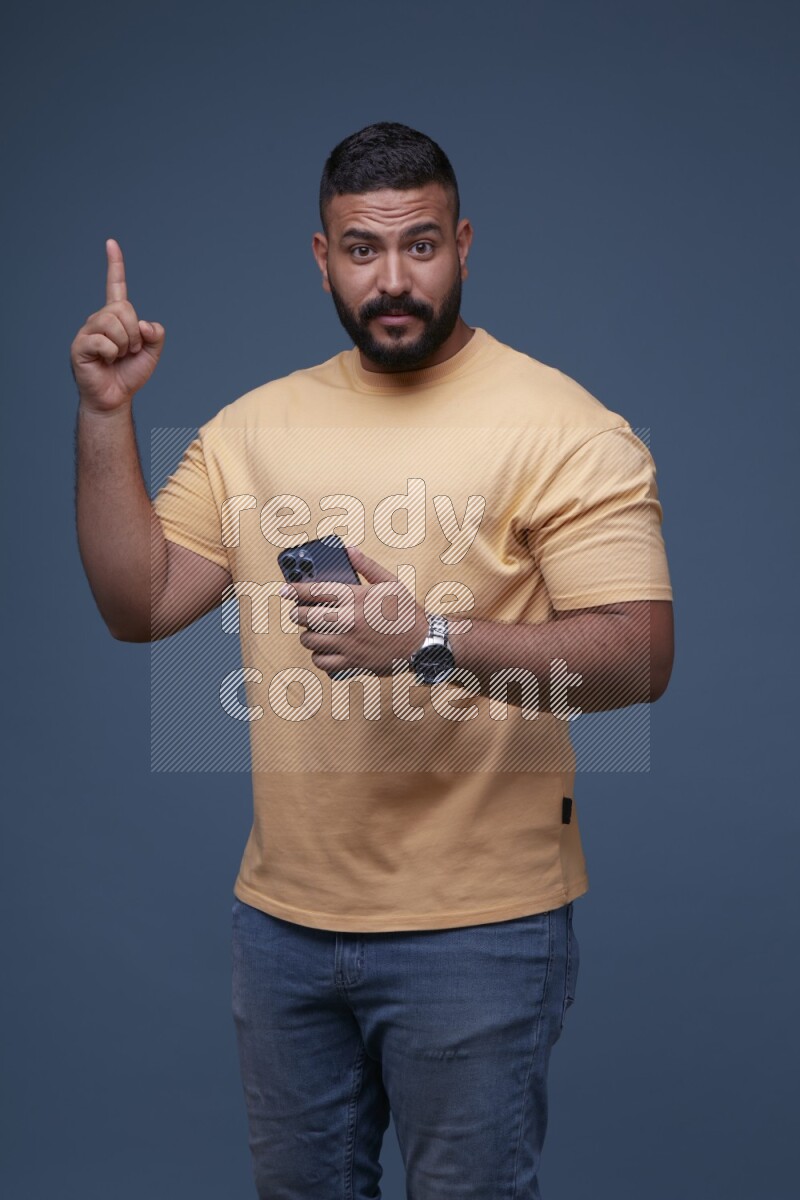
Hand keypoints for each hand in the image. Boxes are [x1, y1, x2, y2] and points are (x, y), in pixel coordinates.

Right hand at [70, 238, 165, 412]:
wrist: (114, 398)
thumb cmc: (130, 373)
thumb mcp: (152, 352)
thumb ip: (156, 335)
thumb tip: (144, 324)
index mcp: (116, 317)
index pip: (116, 286)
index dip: (115, 265)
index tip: (111, 243)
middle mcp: (99, 319)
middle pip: (124, 308)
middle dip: (135, 332)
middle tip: (130, 350)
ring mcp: (88, 331)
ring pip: (114, 322)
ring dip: (125, 344)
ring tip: (119, 356)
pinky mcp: (80, 345)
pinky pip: (104, 341)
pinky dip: (113, 354)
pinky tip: (107, 361)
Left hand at [285, 546, 428, 677]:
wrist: (422, 643)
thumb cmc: (406, 612)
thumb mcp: (390, 582)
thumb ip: (366, 566)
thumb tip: (348, 550)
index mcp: (356, 597)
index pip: (315, 591)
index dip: (295, 590)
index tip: (284, 590)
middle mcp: (349, 619)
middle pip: (306, 616)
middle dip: (297, 613)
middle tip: (298, 612)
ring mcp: (349, 642)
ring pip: (310, 640)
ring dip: (307, 635)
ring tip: (313, 631)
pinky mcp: (352, 661)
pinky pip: (322, 661)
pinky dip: (318, 656)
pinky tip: (323, 649)